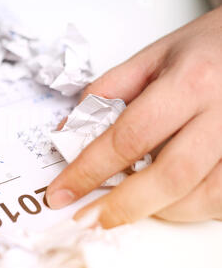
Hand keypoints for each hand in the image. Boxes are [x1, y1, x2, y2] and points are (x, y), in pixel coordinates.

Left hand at [46, 6, 221, 227]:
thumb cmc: (205, 49)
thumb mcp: (150, 58)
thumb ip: (106, 92)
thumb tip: (69, 133)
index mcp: (191, 81)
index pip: (129, 137)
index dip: (89, 170)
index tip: (62, 192)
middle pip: (171, 176)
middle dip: (124, 206)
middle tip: (91, 218)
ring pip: (204, 196)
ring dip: (159, 209)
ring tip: (130, 203)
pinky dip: (192, 208)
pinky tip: (169, 198)